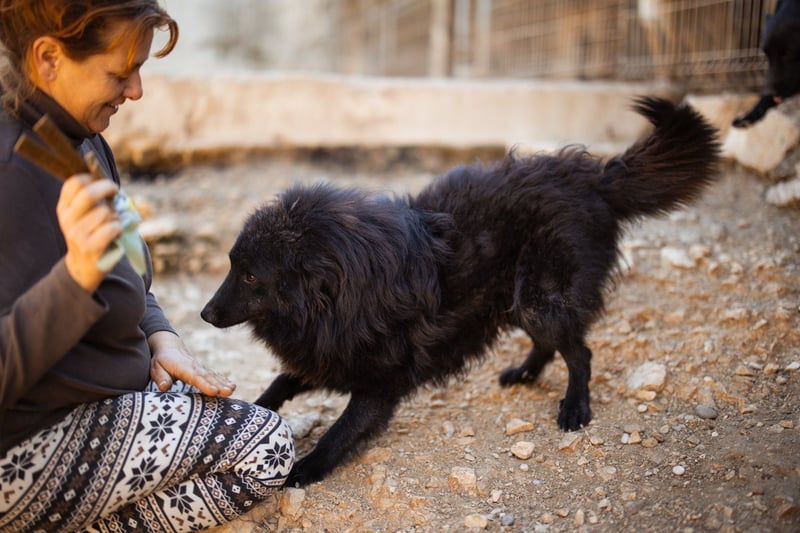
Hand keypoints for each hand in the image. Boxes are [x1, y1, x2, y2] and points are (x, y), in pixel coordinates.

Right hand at [57, 174, 121, 291]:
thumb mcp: (82, 216)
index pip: (74, 182)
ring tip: (113, 223)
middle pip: (88, 194)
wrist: (83, 266)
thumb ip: (92, 199)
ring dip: (116, 215)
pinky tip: (116, 232)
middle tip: (116, 191)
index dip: (92, 178)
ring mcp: (77, 234)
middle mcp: (68, 219)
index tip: (104, 182)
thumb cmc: (90, 234)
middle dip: (107, 188)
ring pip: (105, 212)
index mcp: (64, 207)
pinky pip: (112, 228)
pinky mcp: (90, 247)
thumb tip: (110, 182)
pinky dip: (119, 227)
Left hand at [148, 330, 235, 396]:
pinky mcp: (204, 370)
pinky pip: (215, 375)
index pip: (195, 377)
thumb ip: (161, 377)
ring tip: (232, 390)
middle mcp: (195, 367)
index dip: (204, 384)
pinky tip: (232, 386)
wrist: (169, 347)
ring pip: (213, 376)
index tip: (213, 391)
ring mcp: (201, 368)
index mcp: (183, 367)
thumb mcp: (156, 368)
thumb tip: (164, 386)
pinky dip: (224, 380)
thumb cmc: (161, 361)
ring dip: (224, 383)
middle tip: (228, 392)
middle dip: (219, 385)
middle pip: (208, 377)